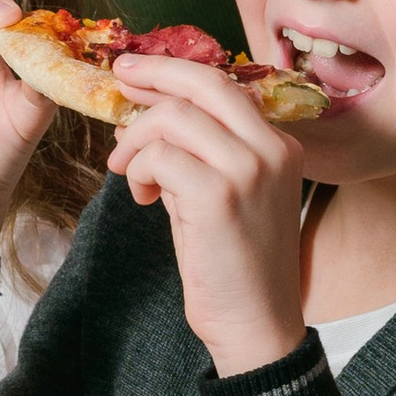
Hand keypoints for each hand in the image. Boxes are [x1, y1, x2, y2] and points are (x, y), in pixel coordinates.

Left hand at [102, 56, 307, 375]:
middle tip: (116, 82)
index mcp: (280, 144)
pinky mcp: (219, 195)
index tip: (135, 71)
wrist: (255, 324)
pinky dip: (139, 171)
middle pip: (203, 84)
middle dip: (152, 76)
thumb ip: (198, 152)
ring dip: (137, 141)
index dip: (173, 72)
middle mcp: (272, 148)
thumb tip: (148, 114)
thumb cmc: (233, 265)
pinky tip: (143, 196)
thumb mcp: (222, 194)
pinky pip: (160, 157)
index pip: (224, 85)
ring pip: (174, 118)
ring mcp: (249, 169)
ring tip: (127, 172)